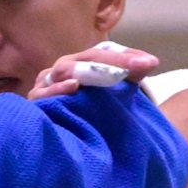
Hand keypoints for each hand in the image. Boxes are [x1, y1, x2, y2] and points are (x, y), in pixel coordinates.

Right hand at [30, 41, 160, 100]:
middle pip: (87, 59)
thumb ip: (129, 76)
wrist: (59, 133)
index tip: (150, 62)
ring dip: (86, 69)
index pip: (103, 54)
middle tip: (140, 64)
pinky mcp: (36, 100)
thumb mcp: (111, 94)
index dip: (125, 56)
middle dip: (114, 61)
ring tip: (109, 70)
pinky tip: (73, 85)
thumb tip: (151, 62)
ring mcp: (47, 83)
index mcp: (80, 65)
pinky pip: (44, 93)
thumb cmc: (85, 112)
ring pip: (66, 71)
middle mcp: (63, 69)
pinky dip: (58, 89)